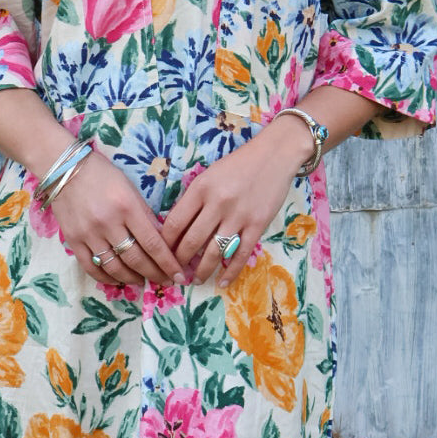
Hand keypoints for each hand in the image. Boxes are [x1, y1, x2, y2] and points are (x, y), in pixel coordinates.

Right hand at [48, 147, 184, 286]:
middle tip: (165, 281)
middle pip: (136, 259)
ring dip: (132, 278)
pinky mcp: (73, 241)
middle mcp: (108, 223)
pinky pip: (91, 267)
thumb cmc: (104, 176)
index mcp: (127, 207)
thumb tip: (162, 242)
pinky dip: (107, 278)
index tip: (178, 275)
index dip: (168, 263)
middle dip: (155, 274)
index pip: (153, 243)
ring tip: (142, 280)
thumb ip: (145, 215)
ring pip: (115, 267)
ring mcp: (89, 234)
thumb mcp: (131, 189)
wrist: (65, 169)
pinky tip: (118, 280)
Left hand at [161, 120, 309, 287]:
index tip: (161, 254)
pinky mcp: (257, 225)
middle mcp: (217, 203)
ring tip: (195, 280)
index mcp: (201, 188)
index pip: (175, 223)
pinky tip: (222, 282)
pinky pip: (240, 254)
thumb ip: (194, 199)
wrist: (275, 155)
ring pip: (214, 252)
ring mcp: (239, 216)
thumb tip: (177, 229)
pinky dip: (230, 271)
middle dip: (180, 261)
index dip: (165, 243)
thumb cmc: (238, 164)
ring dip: (202, 270)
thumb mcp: (209, 175)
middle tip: (175, 272)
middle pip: (191, 241)